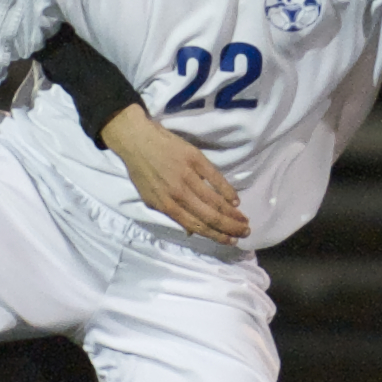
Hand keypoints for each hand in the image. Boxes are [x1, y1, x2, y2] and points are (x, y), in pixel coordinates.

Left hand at [99, 104, 250, 245]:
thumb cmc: (142, 171)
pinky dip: (227, 190)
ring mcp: (188, 176)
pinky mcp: (195, 159)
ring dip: (232, 213)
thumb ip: (171, 214)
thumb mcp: (150, 199)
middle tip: (244, 232)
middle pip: (210, 216)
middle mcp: (179, 193)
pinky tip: (235, 200)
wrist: (136, 140)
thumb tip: (190, 231)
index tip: (230, 241)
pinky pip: (215, 178)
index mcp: (167, 205)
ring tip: (244, 219)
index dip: (216, 236)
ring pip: (215, 200)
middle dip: (230, 227)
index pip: (196, 226)